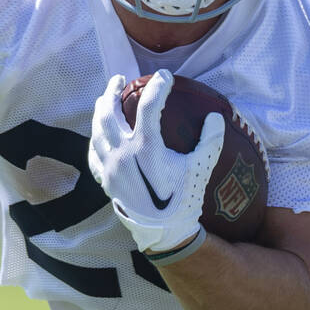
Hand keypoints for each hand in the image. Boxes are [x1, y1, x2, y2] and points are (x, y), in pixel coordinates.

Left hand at [89, 69, 224, 252]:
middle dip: (112, 91)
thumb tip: (216, 117)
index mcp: (145, 147)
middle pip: (109, 112)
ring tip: (106, 100)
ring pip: (97, 130)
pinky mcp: (105, 180)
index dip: (157, 86)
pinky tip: (100, 135)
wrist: (163, 232)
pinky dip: (96, 138)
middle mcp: (122, 154)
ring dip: (100, 111)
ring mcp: (110, 167)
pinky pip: (94, 153)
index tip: (164, 77)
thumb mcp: (201, 169)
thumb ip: (210, 141)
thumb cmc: (183, 199)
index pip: (149, 106)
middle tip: (120, 79)